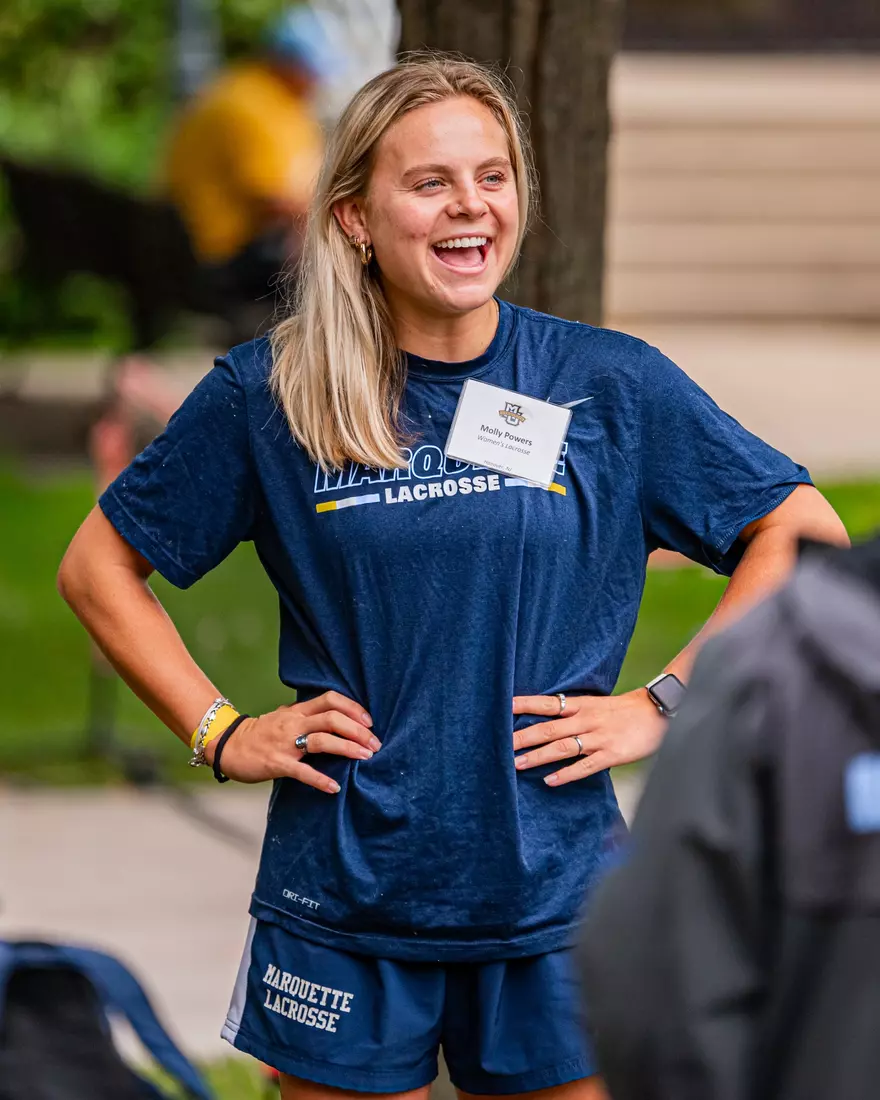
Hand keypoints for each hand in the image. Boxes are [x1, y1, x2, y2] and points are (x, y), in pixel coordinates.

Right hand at [207, 691, 379, 792]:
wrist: (227, 745)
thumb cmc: (260, 734)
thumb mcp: (284, 717)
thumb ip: (306, 716)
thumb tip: (334, 717)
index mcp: (297, 711)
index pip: (330, 699)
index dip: (353, 708)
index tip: (369, 721)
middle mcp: (293, 723)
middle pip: (332, 719)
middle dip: (358, 730)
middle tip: (375, 744)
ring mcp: (285, 743)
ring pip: (322, 740)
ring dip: (347, 748)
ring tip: (365, 757)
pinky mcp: (276, 763)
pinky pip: (302, 772)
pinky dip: (320, 779)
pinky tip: (335, 787)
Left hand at [512, 690, 665, 786]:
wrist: (657, 711)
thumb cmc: (624, 709)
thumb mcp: (596, 704)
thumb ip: (573, 712)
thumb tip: (547, 718)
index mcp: (581, 705)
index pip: (547, 703)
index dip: (525, 704)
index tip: (504, 706)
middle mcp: (586, 720)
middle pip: (548, 728)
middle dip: (523, 737)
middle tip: (501, 744)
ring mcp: (598, 738)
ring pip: (562, 747)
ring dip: (538, 756)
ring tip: (518, 764)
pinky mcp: (611, 754)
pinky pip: (584, 766)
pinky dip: (566, 774)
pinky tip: (550, 781)